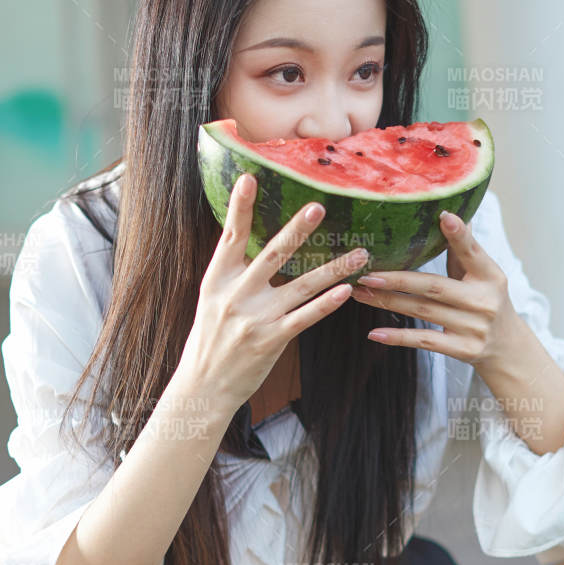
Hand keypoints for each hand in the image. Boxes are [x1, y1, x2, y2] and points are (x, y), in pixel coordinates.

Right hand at [180, 173, 368, 412]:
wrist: (203, 386)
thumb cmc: (210, 339)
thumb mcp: (212, 299)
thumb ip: (232, 272)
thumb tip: (252, 242)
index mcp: (217, 278)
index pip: (231, 235)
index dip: (241, 206)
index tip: (250, 178)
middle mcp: (236, 294)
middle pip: (272, 254)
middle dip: (297, 230)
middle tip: (319, 206)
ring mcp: (256, 318)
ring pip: (301, 286)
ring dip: (334, 268)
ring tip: (360, 253)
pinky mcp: (272, 340)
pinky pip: (305, 317)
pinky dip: (327, 303)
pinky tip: (346, 292)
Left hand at [349, 210, 518, 368]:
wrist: (507, 346)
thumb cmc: (485, 299)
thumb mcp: (482, 274)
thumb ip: (463, 248)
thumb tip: (447, 212)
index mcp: (489, 275)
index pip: (472, 252)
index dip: (459, 235)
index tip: (443, 216)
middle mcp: (482, 300)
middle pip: (434, 286)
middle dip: (397, 279)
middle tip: (367, 273)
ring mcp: (473, 327)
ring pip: (422, 311)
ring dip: (388, 302)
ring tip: (361, 293)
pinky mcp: (463, 350)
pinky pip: (424, 341)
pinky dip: (398, 337)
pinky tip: (375, 333)